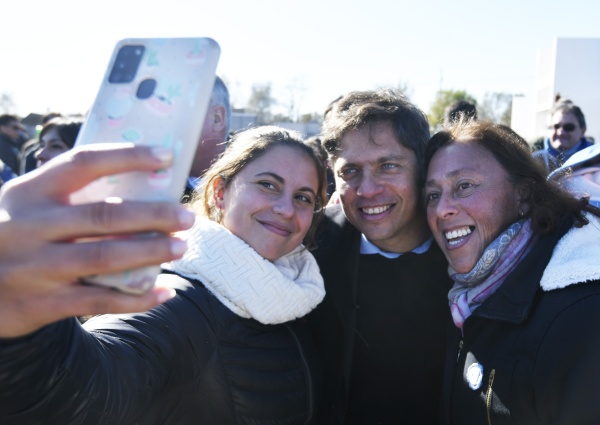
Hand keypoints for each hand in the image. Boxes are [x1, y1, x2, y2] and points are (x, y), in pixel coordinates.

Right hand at [0, 144, 194, 337]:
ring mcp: (37, 267)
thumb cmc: (10, 236)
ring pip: (106, 257)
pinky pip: (100, 300)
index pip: (84, 163)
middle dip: (153, 215)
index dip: (128, 157)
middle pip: (105, 214)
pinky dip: (136, 299)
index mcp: (29, 192)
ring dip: (150, 252)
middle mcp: (31, 227)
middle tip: (187, 217)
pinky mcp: (43, 304)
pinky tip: (164, 293)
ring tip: (181, 247)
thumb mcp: (22, 206)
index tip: (167, 157)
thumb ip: (64, 195)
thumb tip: (134, 179)